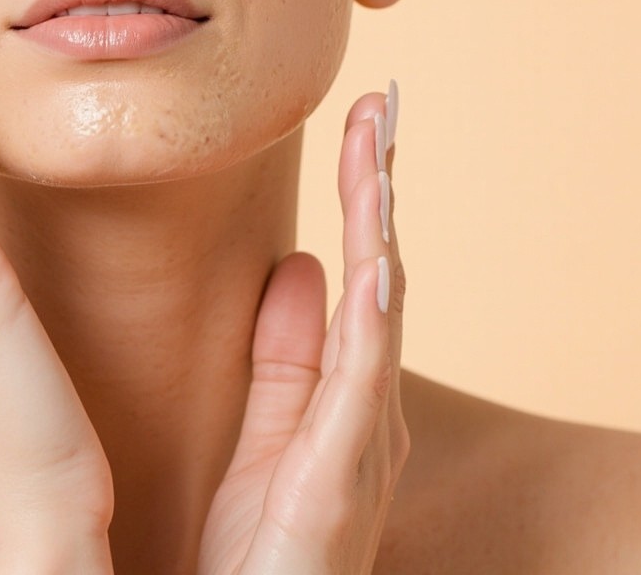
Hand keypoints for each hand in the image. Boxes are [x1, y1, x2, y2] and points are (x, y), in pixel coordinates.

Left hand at [199, 90, 406, 573]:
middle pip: (377, 274)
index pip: (358, 269)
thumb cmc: (262, 547)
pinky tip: (372, 267)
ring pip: (377, 313)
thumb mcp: (269, 432)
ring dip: (378, 229)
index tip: (361, 124)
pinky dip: (370, 324)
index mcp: (345, 390)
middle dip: (378, 190)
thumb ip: (287, 354)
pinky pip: (358, 390)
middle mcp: (366, 408)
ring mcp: (360, 444)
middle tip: (377, 109)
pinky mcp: (337, 486)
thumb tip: (300, 262)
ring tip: (378, 153)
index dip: (362, 195)